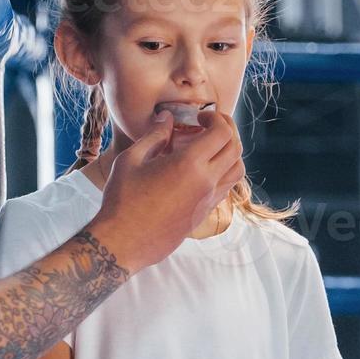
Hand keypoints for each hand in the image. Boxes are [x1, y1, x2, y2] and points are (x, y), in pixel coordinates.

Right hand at [89, 109, 243, 271]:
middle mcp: (206, 182)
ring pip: (237, 170)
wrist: (124, 241)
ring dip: (230, 153)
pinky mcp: (203, 213)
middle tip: (209, 125)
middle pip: (235, 148)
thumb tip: (167, 118)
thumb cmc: (122, 199)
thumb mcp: (131, 159)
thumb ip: (154, 135)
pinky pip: (225, 187)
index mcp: (189, 164)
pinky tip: (201, 169)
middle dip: (227, 130)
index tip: (200, 117)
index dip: (216, 118)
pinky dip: (222, 172)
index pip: (222, 132)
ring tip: (209, 147)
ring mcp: (207, 200)